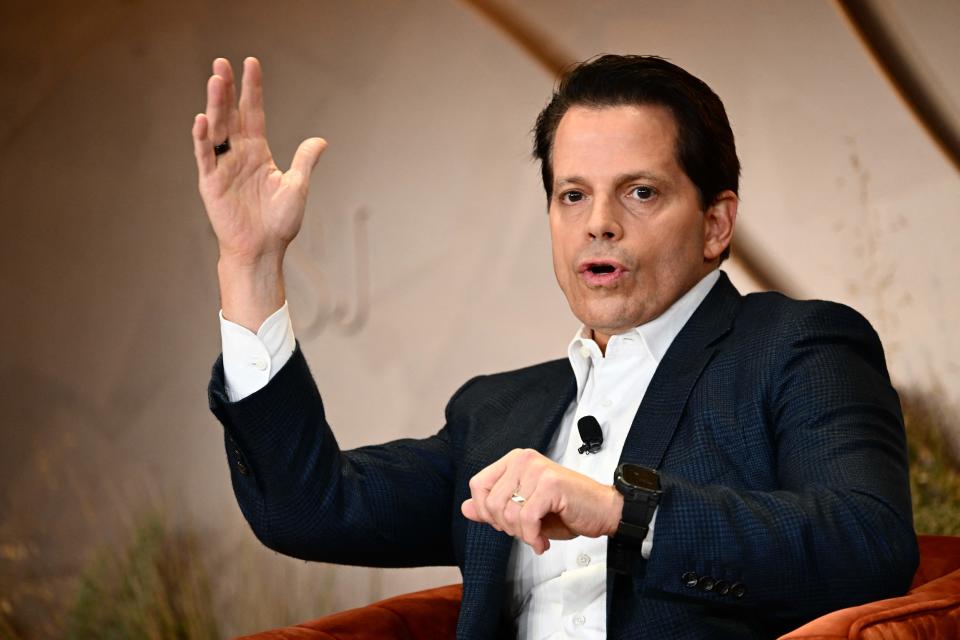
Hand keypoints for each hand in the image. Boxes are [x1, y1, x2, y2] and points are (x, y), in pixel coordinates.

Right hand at [192, 57, 326, 328]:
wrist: (263, 249)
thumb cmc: (279, 222)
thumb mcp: (297, 186)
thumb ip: (305, 161)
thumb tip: (321, 140)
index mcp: (258, 152)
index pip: (254, 113)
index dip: (252, 89)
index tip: (251, 63)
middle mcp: (238, 155)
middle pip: (231, 115)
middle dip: (227, 89)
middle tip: (222, 63)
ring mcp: (223, 166)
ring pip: (217, 129)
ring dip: (215, 105)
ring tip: (215, 80)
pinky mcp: (211, 182)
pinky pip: (205, 156)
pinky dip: (203, 139)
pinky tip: (202, 119)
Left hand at [461, 448, 622, 554]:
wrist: (604, 511)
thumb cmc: (567, 510)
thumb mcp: (524, 509)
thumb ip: (493, 507)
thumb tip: (465, 508)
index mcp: (514, 461)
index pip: (477, 485)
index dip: (485, 511)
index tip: (505, 524)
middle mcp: (523, 460)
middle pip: (489, 502)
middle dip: (506, 527)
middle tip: (526, 532)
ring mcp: (537, 469)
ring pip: (507, 512)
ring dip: (521, 534)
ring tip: (537, 536)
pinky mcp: (550, 484)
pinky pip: (526, 519)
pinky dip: (532, 537)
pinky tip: (543, 541)